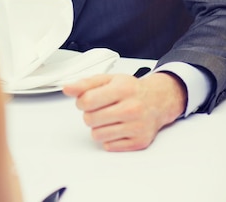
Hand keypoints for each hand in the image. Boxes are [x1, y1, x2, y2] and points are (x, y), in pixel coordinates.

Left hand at [63, 71, 186, 151]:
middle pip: (90, 119)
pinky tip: (116, 127)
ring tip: (107, 118)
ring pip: (97, 135)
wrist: (158, 101)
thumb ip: (85, 83)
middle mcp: (131, 108)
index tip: (86, 100)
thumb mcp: (108, 79)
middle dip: (89, 114)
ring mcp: (136, 126)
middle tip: (99, 109)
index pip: (87, 100)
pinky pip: (109, 146)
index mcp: (122, 89)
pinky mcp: (138, 142)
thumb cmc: (130, 89)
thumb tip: (67, 88)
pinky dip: (108, 138)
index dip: (81, 101)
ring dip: (98, 127)